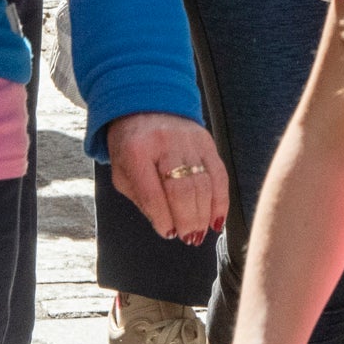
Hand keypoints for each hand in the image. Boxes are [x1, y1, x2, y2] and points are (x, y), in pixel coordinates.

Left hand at [106, 110, 224, 243]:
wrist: (145, 105)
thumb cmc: (130, 145)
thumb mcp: (122, 171)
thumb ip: (141, 197)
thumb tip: (167, 225)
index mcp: (136, 150)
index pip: (152, 192)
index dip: (162, 217)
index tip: (168, 233)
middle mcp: (165, 142)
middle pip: (182, 189)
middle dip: (186, 219)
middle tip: (188, 238)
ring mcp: (188, 140)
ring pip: (203, 184)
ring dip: (203, 215)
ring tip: (198, 233)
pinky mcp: (206, 141)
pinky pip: (219, 175)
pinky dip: (220, 201)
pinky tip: (216, 220)